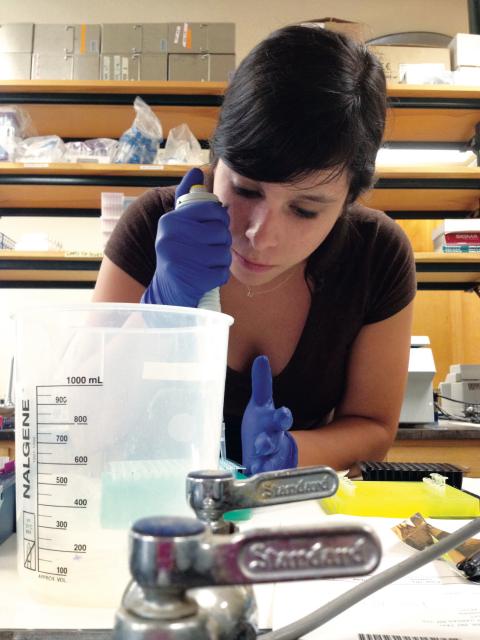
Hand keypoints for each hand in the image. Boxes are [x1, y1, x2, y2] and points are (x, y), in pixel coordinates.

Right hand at [142, 167, 230, 307]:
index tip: (213, 226)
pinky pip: (222, 272)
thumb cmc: (177, 252)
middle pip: (221, 232)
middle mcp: (172, 238)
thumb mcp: (176, 224)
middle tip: (209, 247)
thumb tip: (198, 170)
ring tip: (206, 262)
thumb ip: (188, 199)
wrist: (167, 290)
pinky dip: (218, 276)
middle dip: (220, 241)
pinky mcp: (192, 279)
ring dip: (220, 259)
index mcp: (170, 220)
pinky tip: (206, 275)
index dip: (219, 218)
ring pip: (224, 253)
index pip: (212, 210)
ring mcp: (182, 259)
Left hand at [241, 355, 297, 475]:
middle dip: (269, 442)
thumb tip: (261, 358)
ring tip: (256, 464)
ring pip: (270, 459)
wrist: (269, 450)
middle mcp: (275, 439)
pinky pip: (263, 474)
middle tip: (261, 444)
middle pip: (275, 440)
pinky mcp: (265, 471)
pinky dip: (258, 475)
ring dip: (263, 461)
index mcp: (274, 422)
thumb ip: (262, 384)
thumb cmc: (263, 424)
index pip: (282, 418)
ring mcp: (272, 457)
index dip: (282, 417)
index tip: (282, 414)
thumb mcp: (261, 404)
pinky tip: (252, 476)